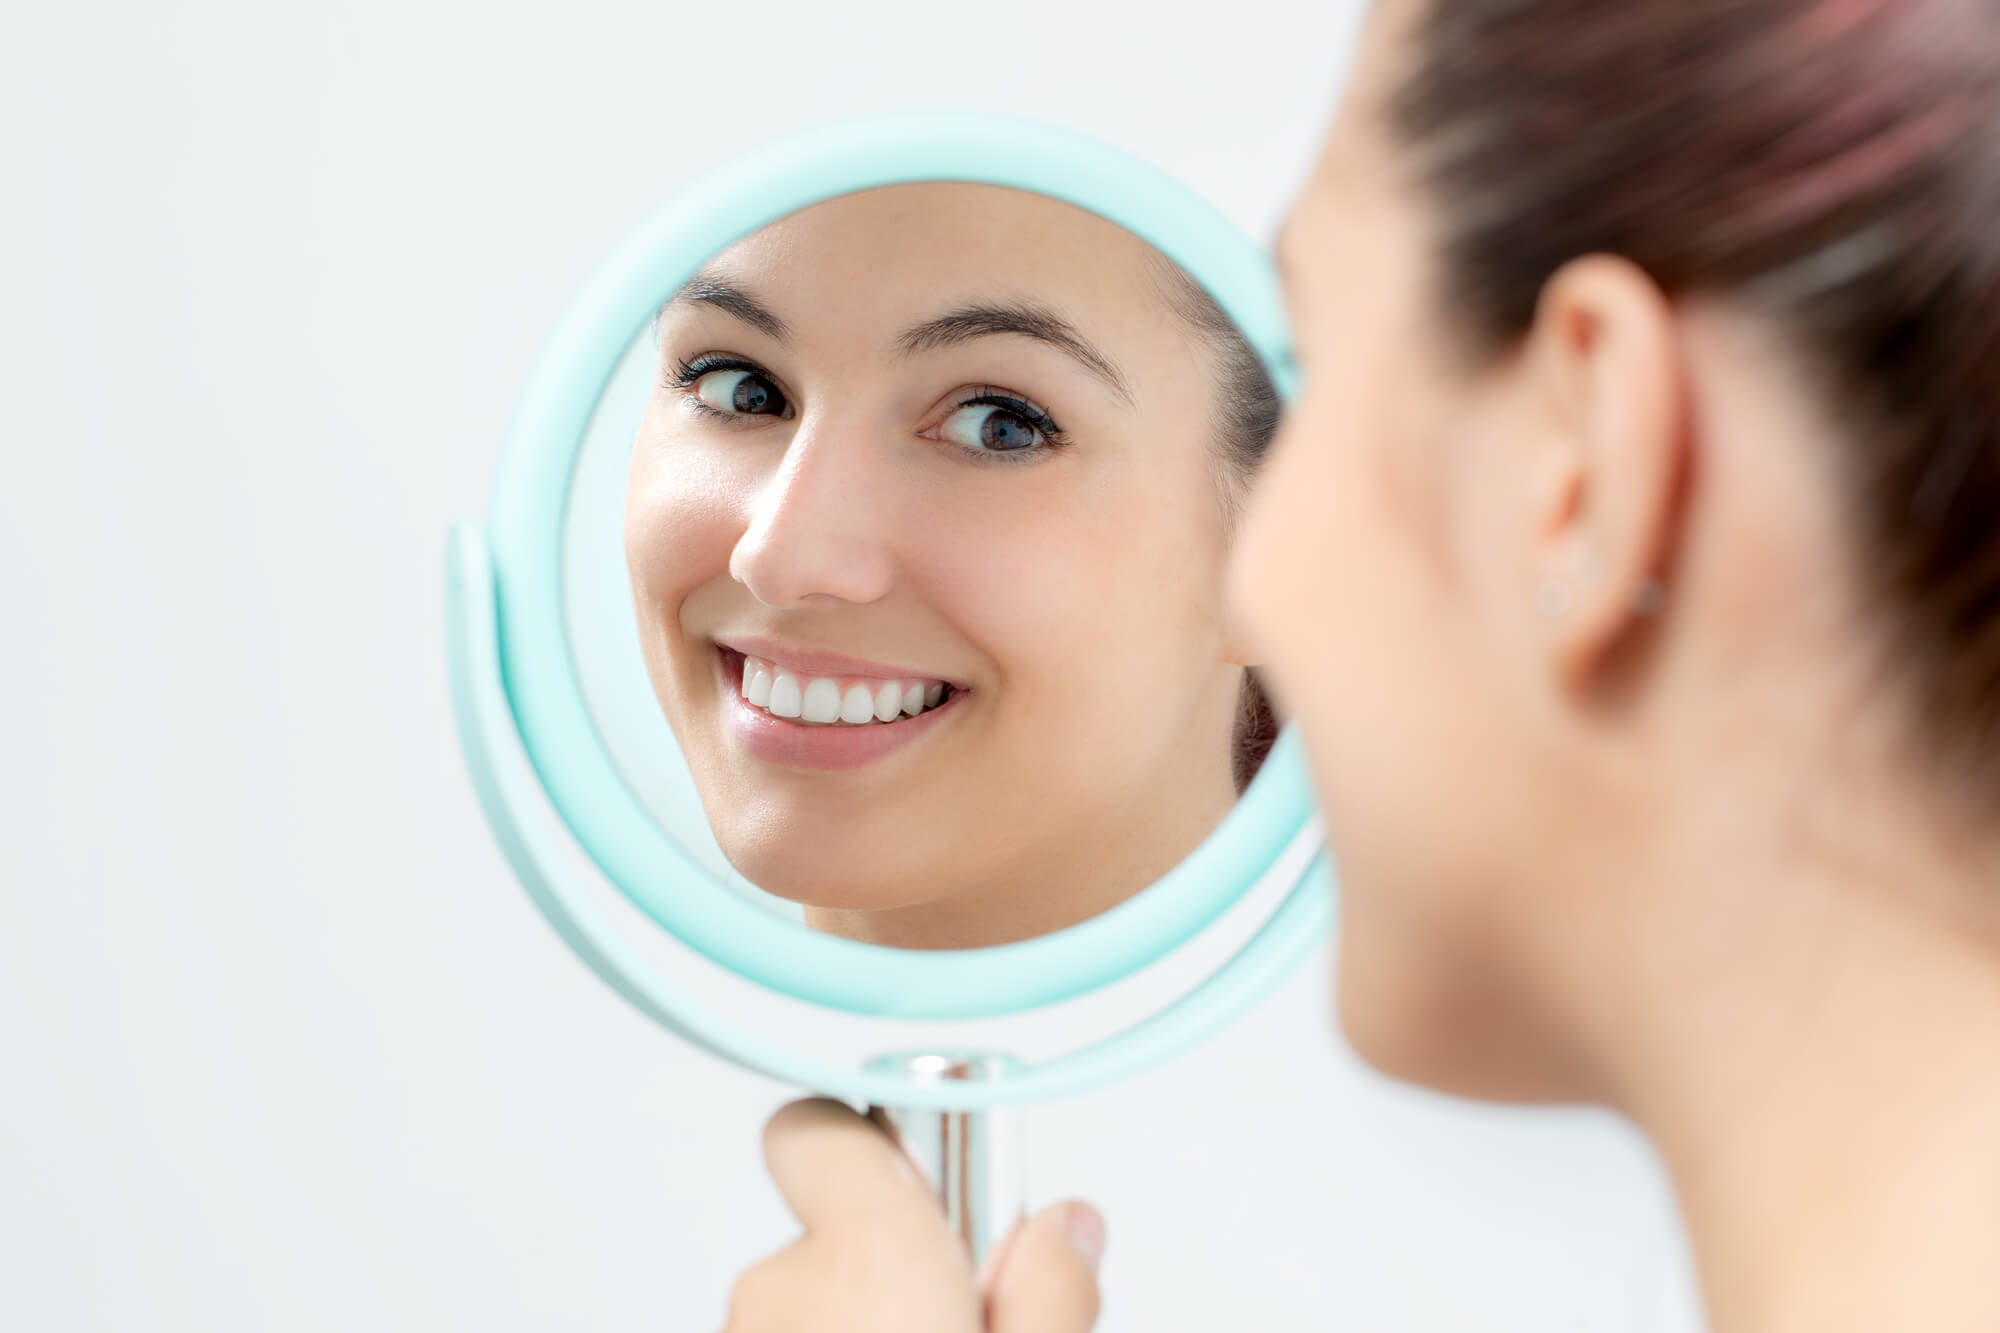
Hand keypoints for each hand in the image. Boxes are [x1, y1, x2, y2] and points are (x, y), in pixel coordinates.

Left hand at [721, 1098, 1104, 1331]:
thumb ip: (1051, 1291)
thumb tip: (1063, 1228)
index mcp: (867, 1262)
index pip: (820, 1126)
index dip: (875, 1143)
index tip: (945, 1187)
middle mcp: (781, 1289)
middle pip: (837, 1231)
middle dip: (898, 1264)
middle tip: (967, 1316)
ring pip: (813, 1300)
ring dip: (866, 1321)